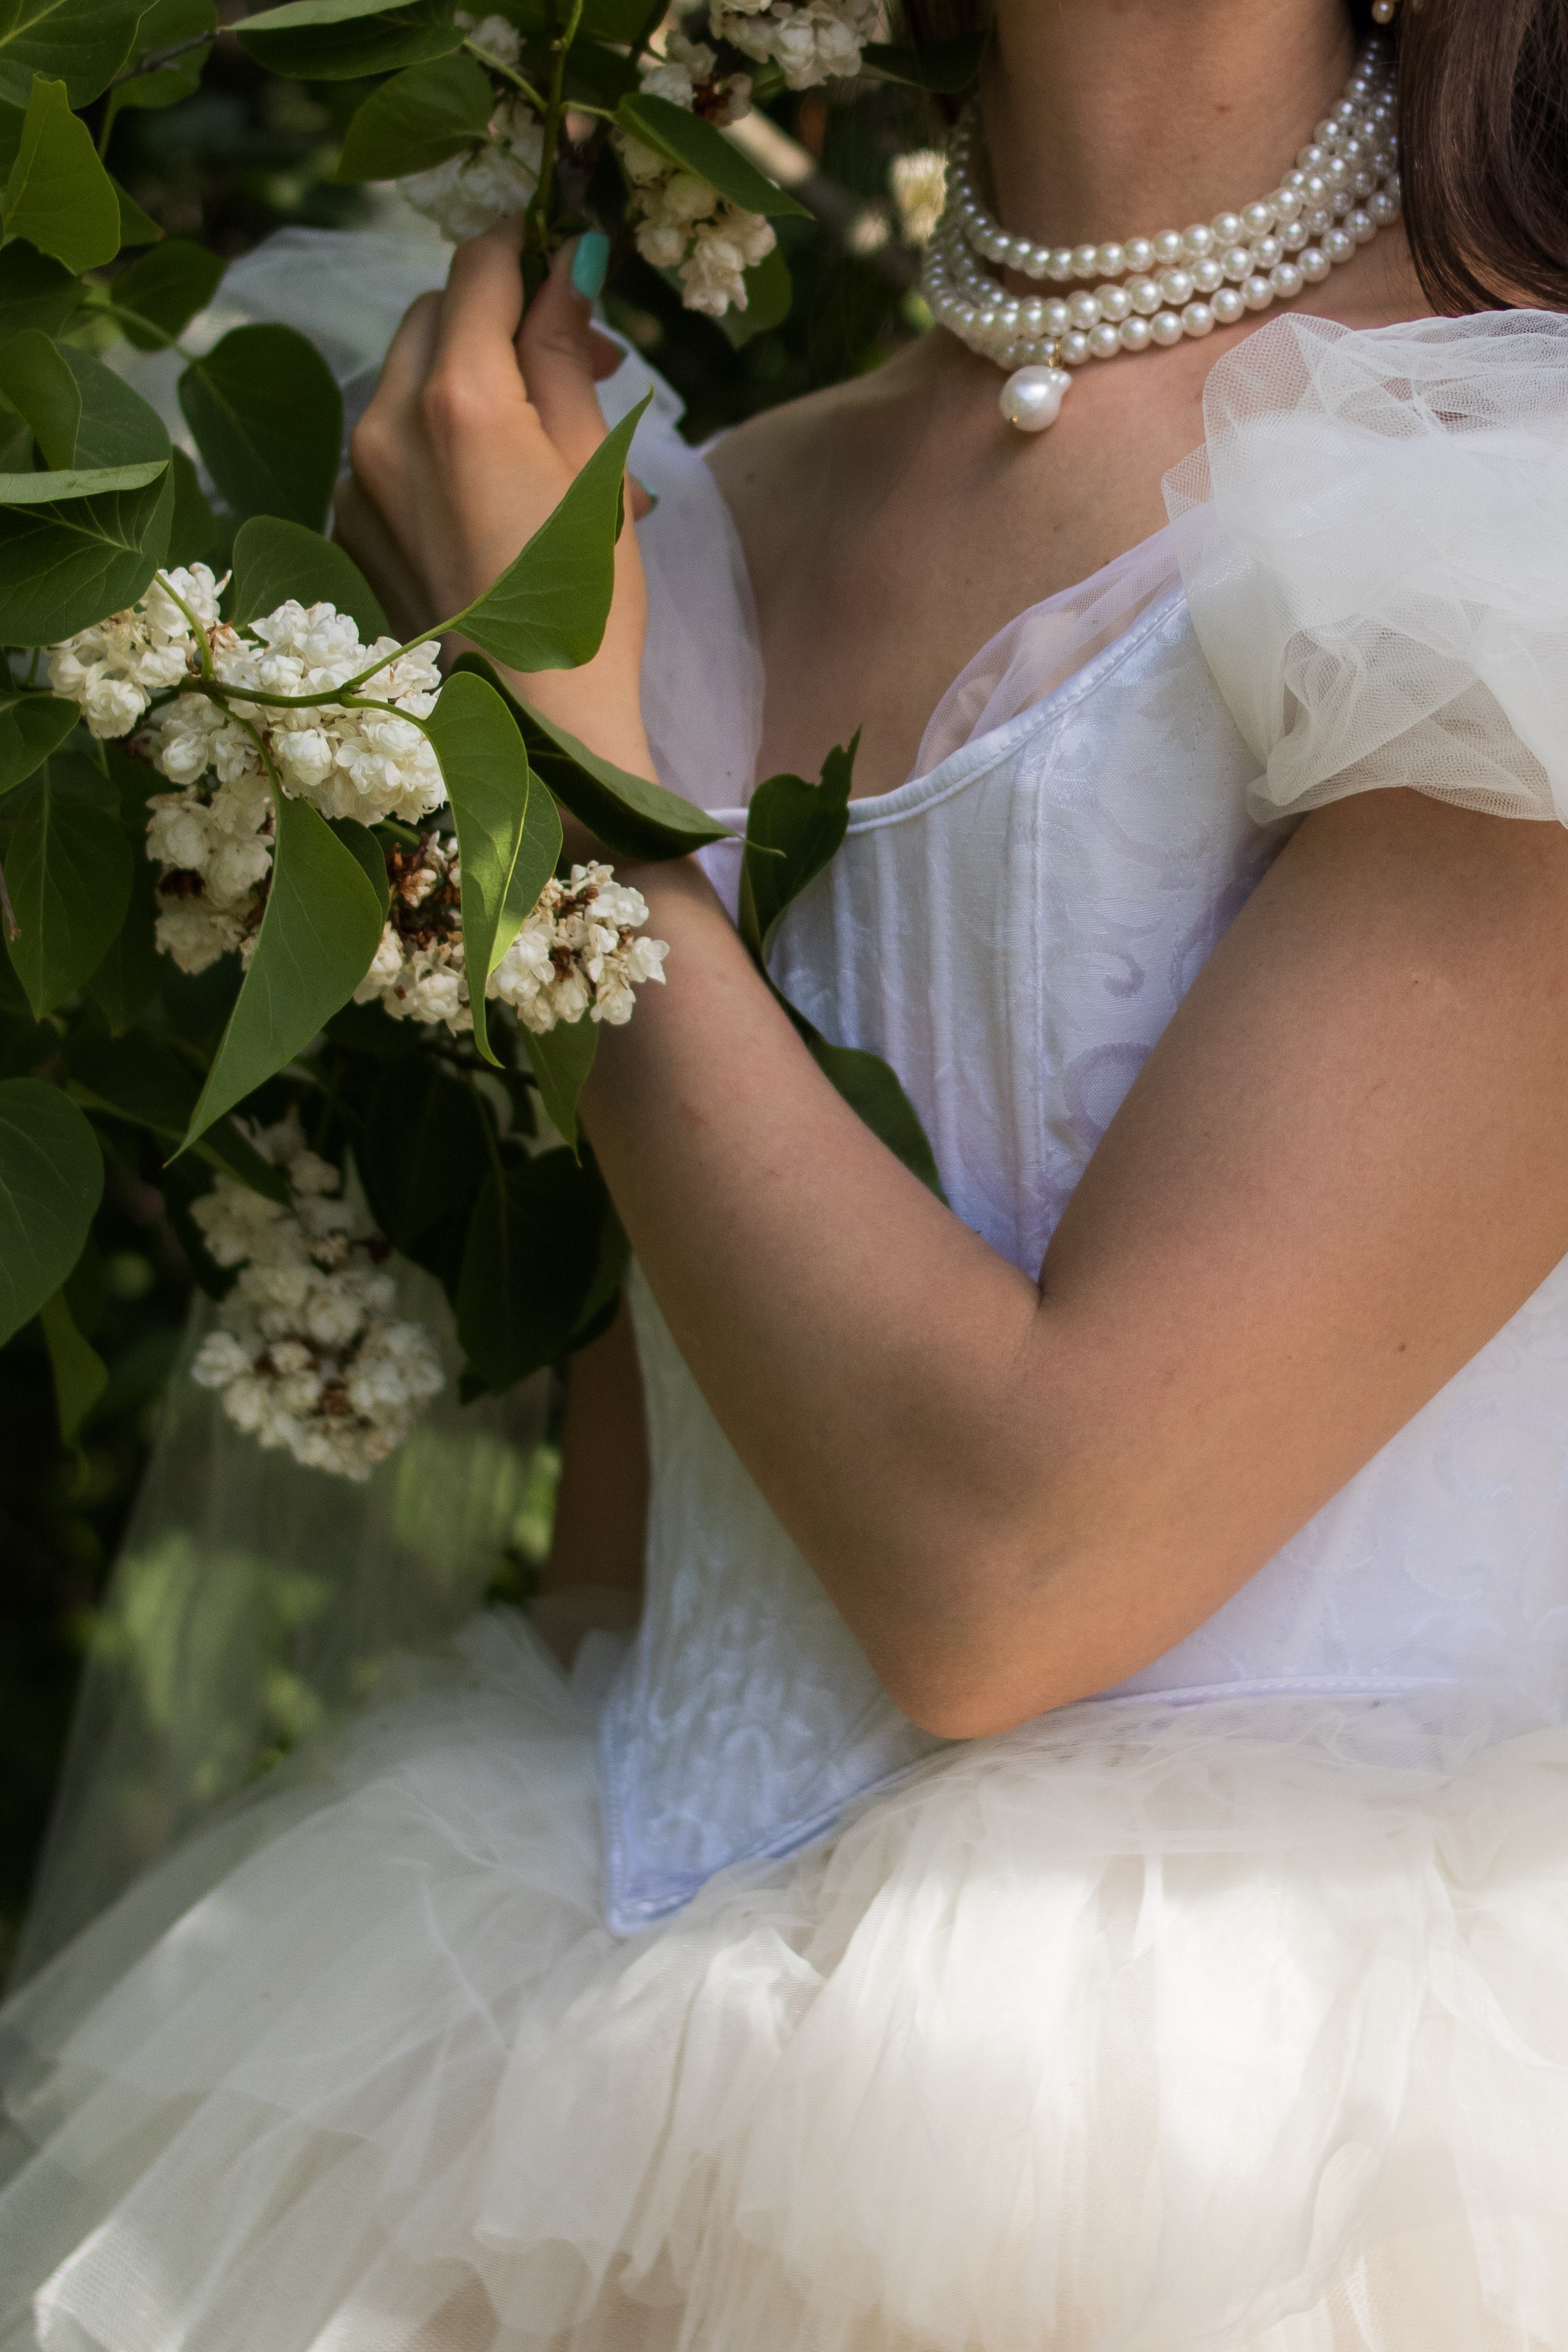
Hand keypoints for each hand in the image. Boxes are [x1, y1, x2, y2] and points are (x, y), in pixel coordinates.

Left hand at [342, 226, 654, 777]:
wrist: (532, 736)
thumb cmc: (583, 610)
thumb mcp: (596, 469)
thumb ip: (565, 355)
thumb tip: (563, 267)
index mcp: (458, 399)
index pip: (480, 268)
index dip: (528, 251)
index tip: (567, 263)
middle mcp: (386, 428)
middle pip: (433, 317)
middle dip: (503, 320)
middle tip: (584, 361)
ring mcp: (355, 484)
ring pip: (408, 386)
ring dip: (475, 390)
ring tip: (553, 456)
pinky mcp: (347, 531)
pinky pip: (390, 456)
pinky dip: (441, 454)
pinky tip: (501, 510)